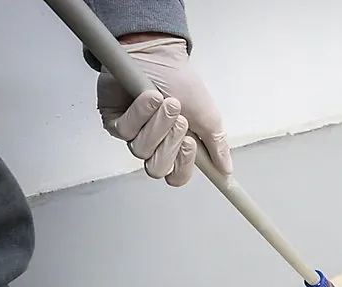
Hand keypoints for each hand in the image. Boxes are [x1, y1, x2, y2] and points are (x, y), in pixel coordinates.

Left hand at [96, 36, 232, 186]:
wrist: (159, 54)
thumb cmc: (182, 82)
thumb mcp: (208, 116)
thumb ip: (217, 144)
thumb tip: (226, 169)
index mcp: (177, 148)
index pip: (177, 176)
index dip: (183, 165)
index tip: (191, 144)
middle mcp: (155, 145)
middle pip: (157, 169)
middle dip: (169, 144)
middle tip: (179, 120)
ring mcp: (134, 134)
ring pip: (141, 150)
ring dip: (157, 124)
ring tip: (165, 101)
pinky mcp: (115, 121)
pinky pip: (124, 131)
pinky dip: (140, 113)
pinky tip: (149, 96)